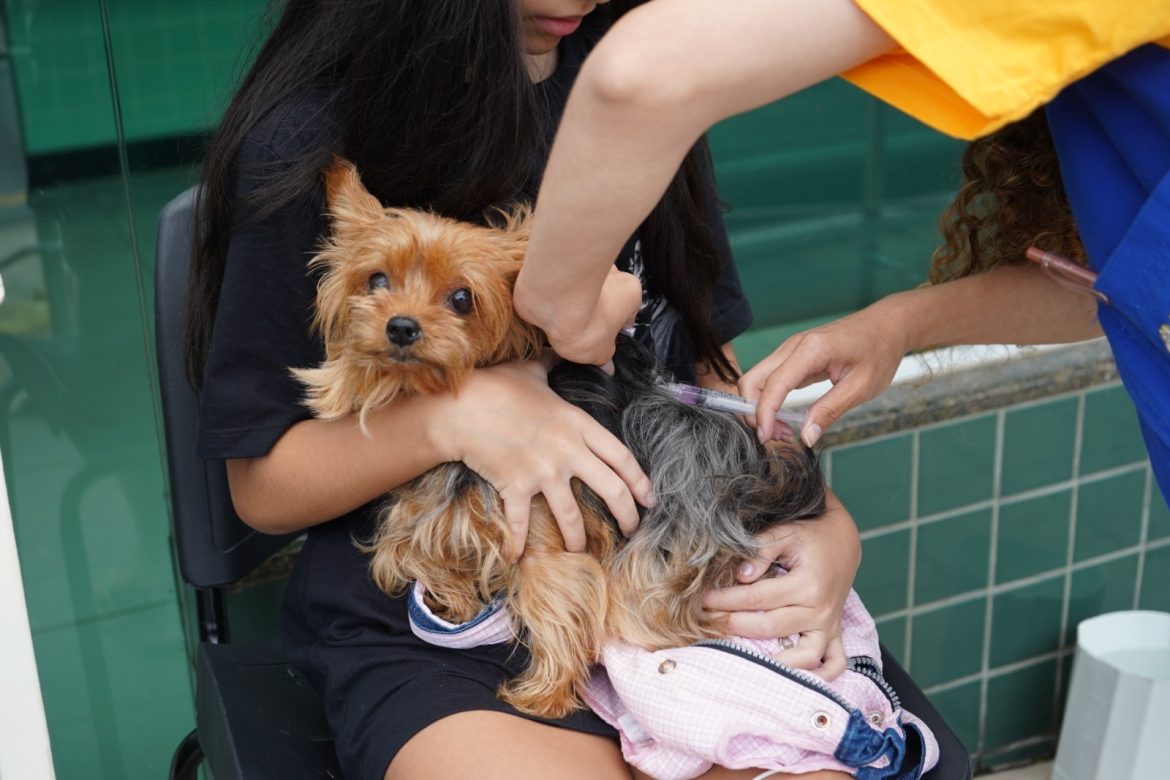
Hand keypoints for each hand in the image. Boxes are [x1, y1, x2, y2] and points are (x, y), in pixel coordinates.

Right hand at [438, 357, 653, 560]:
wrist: (462, 408)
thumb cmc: (496, 386)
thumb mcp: (531, 371)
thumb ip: (552, 364)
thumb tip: (562, 348)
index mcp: (577, 424)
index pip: (621, 456)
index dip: (640, 480)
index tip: (650, 499)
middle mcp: (568, 451)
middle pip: (611, 489)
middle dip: (626, 515)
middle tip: (632, 531)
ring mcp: (543, 472)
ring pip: (572, 515)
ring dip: (579, 539)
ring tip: (583, 554)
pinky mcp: (517, 487)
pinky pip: (521, 522)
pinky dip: (517, 543)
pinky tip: (516, 558)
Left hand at [543, 266, 641, 367]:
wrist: (550, 300)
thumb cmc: (585, 322)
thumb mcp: (600, 353)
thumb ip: (605, 358)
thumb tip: (607, 366)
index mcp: (630, 291)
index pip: (627, 313)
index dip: (615, 330)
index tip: (604, 341)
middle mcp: (610, 274)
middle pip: (605, 300)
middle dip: (594, 316)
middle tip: (583, 334)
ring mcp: (583, 269)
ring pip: (581, 292)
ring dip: (574, 307)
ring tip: (563, 327)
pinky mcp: (558, 269)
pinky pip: (559, 289)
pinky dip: (555, 301)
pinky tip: (550, 317)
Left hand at [701, 490, 859, 679]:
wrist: (842, 540)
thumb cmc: (809, 535)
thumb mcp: (785, 532)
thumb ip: (761, 550)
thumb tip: (741, 576)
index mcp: (807, 584)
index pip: (757, 598)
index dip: (726, 599)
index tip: (704, 598)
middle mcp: (820, 609)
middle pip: (770, 627)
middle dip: (733, 624)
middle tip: (707, 619)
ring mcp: (829, 625)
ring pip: (802, 655)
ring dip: (772, 660)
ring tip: (739, 654)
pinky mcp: (834, 633)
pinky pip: (834, 663)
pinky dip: (820, 675)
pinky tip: (793, 678)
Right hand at [739, 298, 908, 445]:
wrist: (888, 325)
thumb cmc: (879, 351)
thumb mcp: (861, 387)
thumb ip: (830, 411)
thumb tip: (806, 437)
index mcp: (811, 350)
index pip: (773, 384)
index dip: (764, 414)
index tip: (766, 438)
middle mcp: (793, 346)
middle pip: (752, 380)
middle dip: (754, 411)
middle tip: (776, 436)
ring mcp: (791, 350)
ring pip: (757, 380)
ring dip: (761, 407)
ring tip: (784, 429)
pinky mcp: (794, 357)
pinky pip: (770, 379)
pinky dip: (770, 400)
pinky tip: (786, 417)